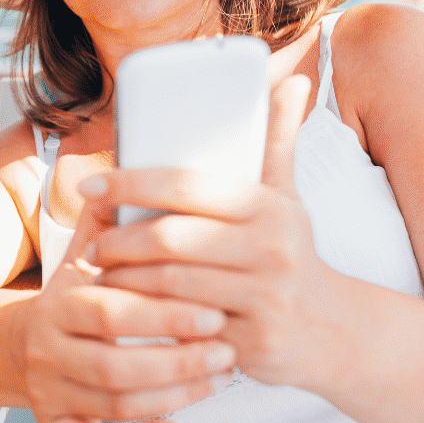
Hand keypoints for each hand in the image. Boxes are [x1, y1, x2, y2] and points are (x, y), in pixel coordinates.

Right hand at [12, 234, 236, 422]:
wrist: (18, 345)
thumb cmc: (72, 297)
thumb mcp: (82, 258)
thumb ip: (108, 222)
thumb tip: (126, 168)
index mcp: (58, 303)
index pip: (112, 310)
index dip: (165, 314)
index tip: (215, 310)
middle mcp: (46, 350)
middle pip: (114, 366)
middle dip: (178, 362)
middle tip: (226, 351)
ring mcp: (47, 392)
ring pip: (114, 406)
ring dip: (173, 398)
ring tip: (218, 379)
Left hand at [84, 75, 347, 391]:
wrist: (335, 332)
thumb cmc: (291, 254)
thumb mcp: (287, 200)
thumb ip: (277, 142)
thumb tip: (291, 80)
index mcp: (268, 207)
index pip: (186, 185)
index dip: (130, 183)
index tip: (89, 186)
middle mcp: (270, 250)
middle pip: (172, 238)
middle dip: (119, 240)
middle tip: (89, 244)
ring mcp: (262, 299)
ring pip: (171, 285)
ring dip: (124, 278)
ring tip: (99, 272)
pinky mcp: (250, 342)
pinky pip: (181, 326)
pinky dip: (146, 316)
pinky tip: (124, 307)